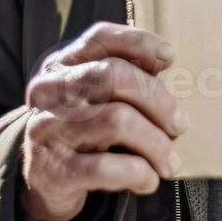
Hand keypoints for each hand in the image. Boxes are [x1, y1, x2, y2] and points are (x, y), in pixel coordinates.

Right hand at [20, 21, 188, 220]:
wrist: (42, 182)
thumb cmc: (83, 130)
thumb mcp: (96, 98)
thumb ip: (126, 76)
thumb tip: (164, 57)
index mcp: (61, 66)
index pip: (100, 38)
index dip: (138, 42)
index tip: (169, 57)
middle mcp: (48, 91)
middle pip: (112, 76)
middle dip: (157, 100)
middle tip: (179, 124)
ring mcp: (47, 129)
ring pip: (117, 121)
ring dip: (156, 144)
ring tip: (170, 162)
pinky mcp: (54, 170)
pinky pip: (106, 167)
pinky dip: (139, 173)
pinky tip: (149, 180)